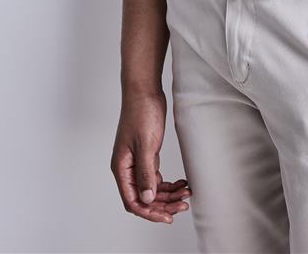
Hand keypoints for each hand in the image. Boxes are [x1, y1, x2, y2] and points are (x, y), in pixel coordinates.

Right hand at [111, 87, 192, 224]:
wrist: (145, 90)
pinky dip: (169, 182)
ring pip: (152, 188)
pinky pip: (156, 176)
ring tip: (186, 193)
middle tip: (183, 204)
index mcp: (121, 168)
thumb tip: (147, 199)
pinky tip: (182, 182)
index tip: (167, 216)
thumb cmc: (141, 113)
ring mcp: (137, 161)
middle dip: (163, 204)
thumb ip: (145, 173)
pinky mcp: (147, 154)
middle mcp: (127, 168)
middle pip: (144, 197)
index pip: (133, 201)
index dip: (149, 212)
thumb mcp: (145, 144)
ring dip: (168, 194)